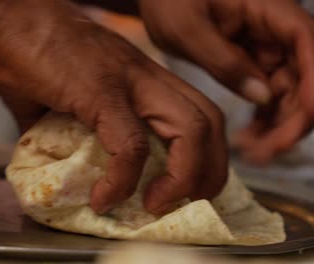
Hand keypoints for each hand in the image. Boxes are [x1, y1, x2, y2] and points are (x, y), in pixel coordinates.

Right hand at [0, 0, 227, 213]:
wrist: (6, 16)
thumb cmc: (32, 51)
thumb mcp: (61, 99)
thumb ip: (69, 134)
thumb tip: (64, 168)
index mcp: (143, 78)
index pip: (198, 114)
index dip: (202, 157)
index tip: (181, 189)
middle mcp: (146, 76)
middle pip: (209, 122)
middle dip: (208, 173)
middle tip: (185, 203)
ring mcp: (128, 81)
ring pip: (189, 130)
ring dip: (182, 179)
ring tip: (154, 205)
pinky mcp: (101, 91)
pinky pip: (129, 145)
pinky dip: (123, 180)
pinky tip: (104, 197)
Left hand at [139, 0, 313, 164]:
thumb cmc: (169, 0)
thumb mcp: (187, 29)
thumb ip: (224, 60)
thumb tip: (263, 96)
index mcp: (268, 9)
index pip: (307, 43)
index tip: (303, 118)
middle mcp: (275, 30)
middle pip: (305, 76)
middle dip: (293, 118)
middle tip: (265, 152)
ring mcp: (266, 48)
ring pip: (290, 92)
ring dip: (279, 125)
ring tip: (253, 153)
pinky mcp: (252, 63)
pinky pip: (269, 95)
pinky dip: (264, 118)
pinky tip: (249, 139)